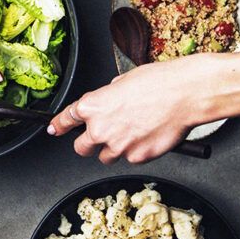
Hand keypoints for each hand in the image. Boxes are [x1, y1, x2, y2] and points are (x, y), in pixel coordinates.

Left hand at [48, 55, 229, 164]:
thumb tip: (112, 101)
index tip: (54, 129)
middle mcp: (100, 128)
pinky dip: (137, 151)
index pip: (67, 119)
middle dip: (88, 144)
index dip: (59, 125)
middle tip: (99, 138)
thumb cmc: (159, 82)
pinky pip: (131, 158)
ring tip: (132, 133)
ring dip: (114, 149)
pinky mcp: (137, 157)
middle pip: (81, 148)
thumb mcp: (125, 79)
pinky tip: (148, 136)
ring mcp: (118, 146)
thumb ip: (111, 95)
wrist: (184, 94)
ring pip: (106, 157)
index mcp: (93, 105)